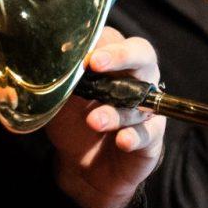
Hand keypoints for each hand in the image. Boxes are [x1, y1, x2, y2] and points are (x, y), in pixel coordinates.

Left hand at [47, 28, 166, 207]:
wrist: (82, 167)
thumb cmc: (74, 122)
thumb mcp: (62, 98)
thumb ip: (64, 79)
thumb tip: (56, 58)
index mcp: (114, 64)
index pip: (115, 40)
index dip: (101, 43)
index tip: (81, 53)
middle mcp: (137, 79)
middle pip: (142, 56)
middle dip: (121, 56)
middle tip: (96, 63)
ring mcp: (147, 108)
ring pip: (140, 101)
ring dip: (115, 111)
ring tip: (93, 121)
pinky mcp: (151, 137)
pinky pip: (148, 134)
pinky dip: (134, 136)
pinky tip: (122, 140)